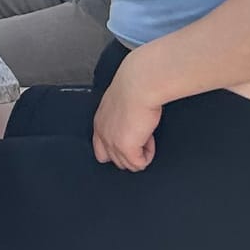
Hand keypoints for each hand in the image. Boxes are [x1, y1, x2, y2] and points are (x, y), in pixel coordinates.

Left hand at [91, 53, 163, 171]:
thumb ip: (118, 118)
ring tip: (146, 133)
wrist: (139, 85)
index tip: (132, 138)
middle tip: (141, 134)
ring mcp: (113, 144)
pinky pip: (140, 164)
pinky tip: (149, 137)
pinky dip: (148, 154)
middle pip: (116, 161)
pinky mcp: (126, 149)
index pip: (101, 151)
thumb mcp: (119, 104)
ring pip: (128, 165)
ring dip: (141, 153)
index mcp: (100, 123)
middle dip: (131, 153)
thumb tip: (130, 125)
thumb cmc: (133, 87)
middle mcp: (103, 135)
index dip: (118, 150)